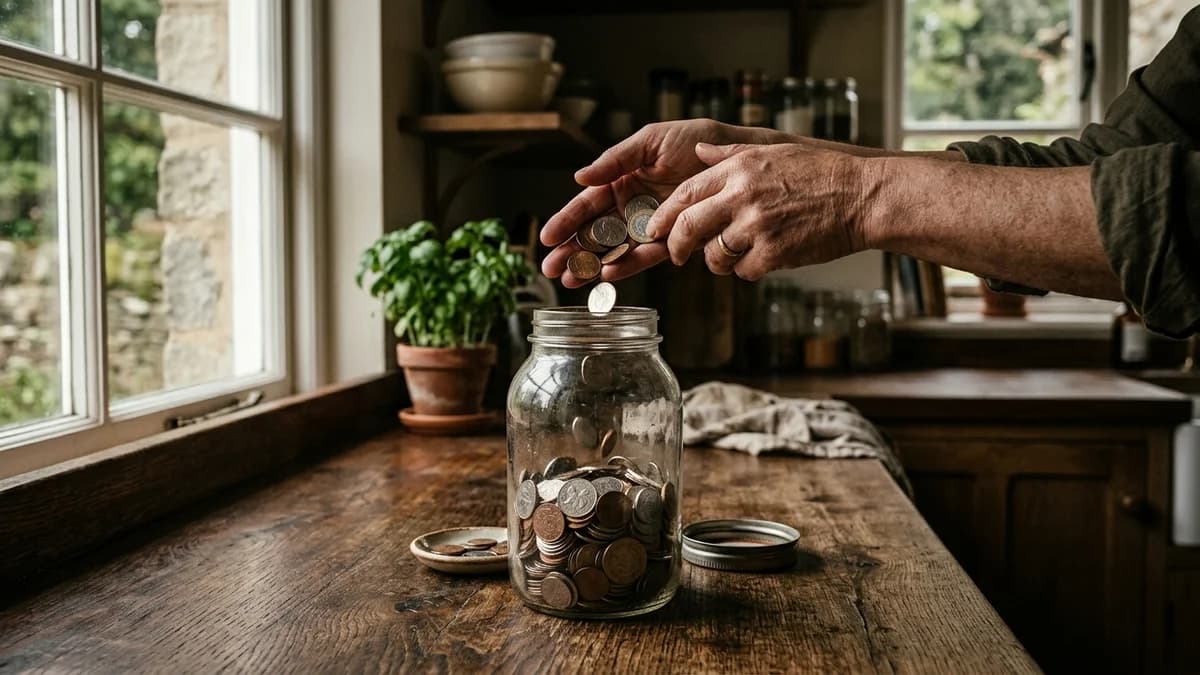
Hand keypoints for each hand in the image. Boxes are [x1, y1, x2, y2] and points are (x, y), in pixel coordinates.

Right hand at [540, 119, 774, 286]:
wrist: (736, 157)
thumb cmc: (694, 141)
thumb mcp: (650, 142)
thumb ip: (616, 160)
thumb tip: (580, 177)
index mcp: (621, 181)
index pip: (587, 205)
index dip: (566, 221)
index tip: (546, 237)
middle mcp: (632, 206)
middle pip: (594, 232)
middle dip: (571, 250)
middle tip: (549, 268)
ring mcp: (650, 225)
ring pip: (614, 249)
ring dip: (591, 265)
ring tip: (570, 280)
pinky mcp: (671, 240)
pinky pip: (645, 256)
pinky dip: (626, 265)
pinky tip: (607, 273)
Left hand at [650, 142, 870, 280]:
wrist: (861, 196)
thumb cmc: (821, 173)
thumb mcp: (773, 152)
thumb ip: (730, 154)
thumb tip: (699, 153)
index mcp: (739, 169)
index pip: (685, 193)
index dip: (665, 215)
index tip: (657, 228)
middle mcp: (742, 195)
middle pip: (688, 226)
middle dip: (675, 246)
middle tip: (676, 255)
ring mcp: (757, 226)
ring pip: (714, 255)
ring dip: (716, 261)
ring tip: (732, 255)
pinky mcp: (773, 253)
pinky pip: (743, 271)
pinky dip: (747, 270)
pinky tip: (764, 258)